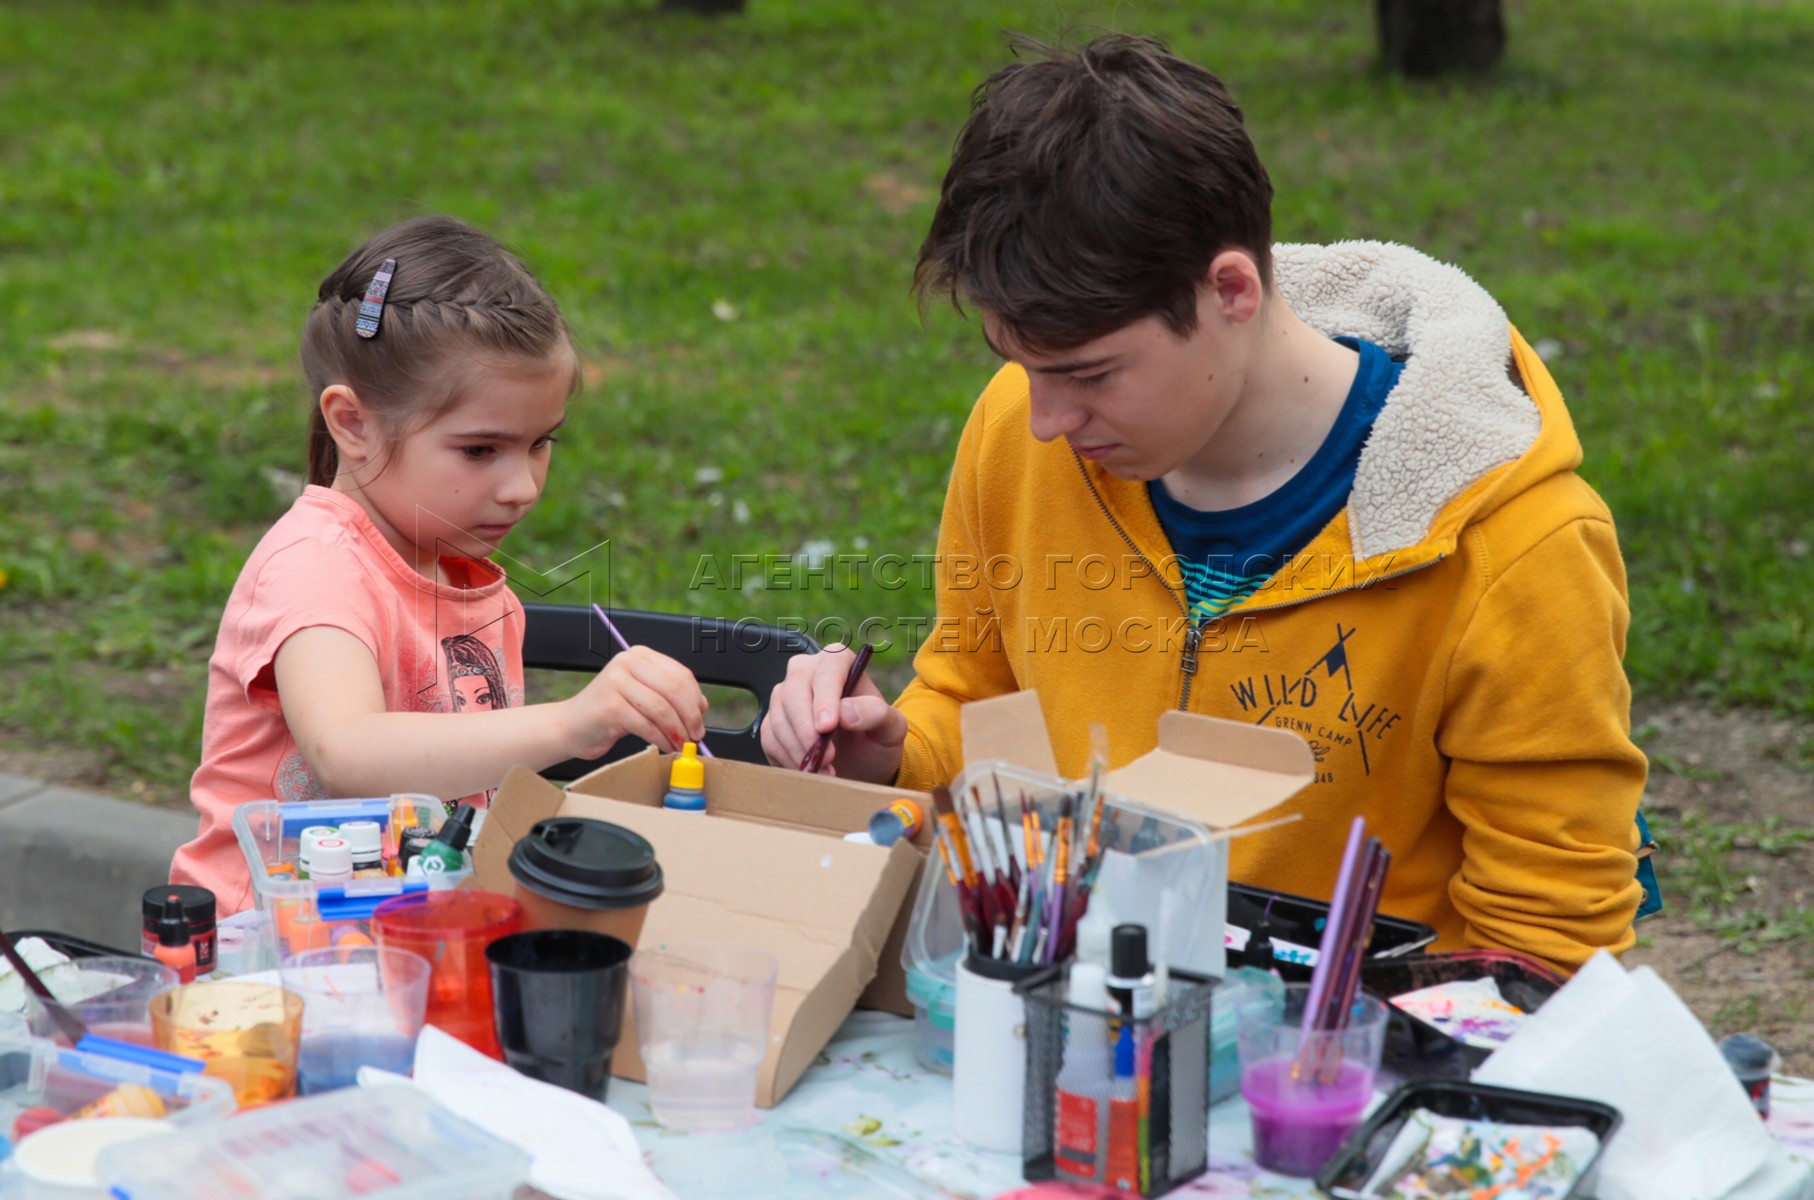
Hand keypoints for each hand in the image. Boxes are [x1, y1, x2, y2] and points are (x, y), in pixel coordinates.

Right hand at [566, 646, 708, 760]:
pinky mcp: (610, 706)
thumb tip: (702, 706)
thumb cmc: (609, 712)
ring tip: (681, 744)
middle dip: (690, 716)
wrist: (571, 726)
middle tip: (696, 734)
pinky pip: (647, 725)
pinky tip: (664, 746)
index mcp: (639, 656)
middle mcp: (627, 663)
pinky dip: (661, 739)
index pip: (680, 674)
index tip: (701, 717)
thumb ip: (669, 695)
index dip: (696, 698)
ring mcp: (616, 682)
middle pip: (674, 689)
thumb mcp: (642, 696)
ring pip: (662, 708)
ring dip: (677, 731)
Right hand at [761, 644, 905, 783]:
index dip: (824, 698)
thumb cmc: (877, 739)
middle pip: (794, 692)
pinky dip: (788, 758)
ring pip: (779, 717)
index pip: (828, 670)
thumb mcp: (891, 728)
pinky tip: (809, 770)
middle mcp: (809, 672)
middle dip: (807, 730)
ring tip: (825, 770)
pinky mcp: (774, 721)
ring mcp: (787, 695)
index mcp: (840, 662)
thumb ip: (876, 714)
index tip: (827, 727)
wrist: (863, 764)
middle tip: (826, 759)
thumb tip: (846, 712)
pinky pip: (770, 737)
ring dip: (799, 750)